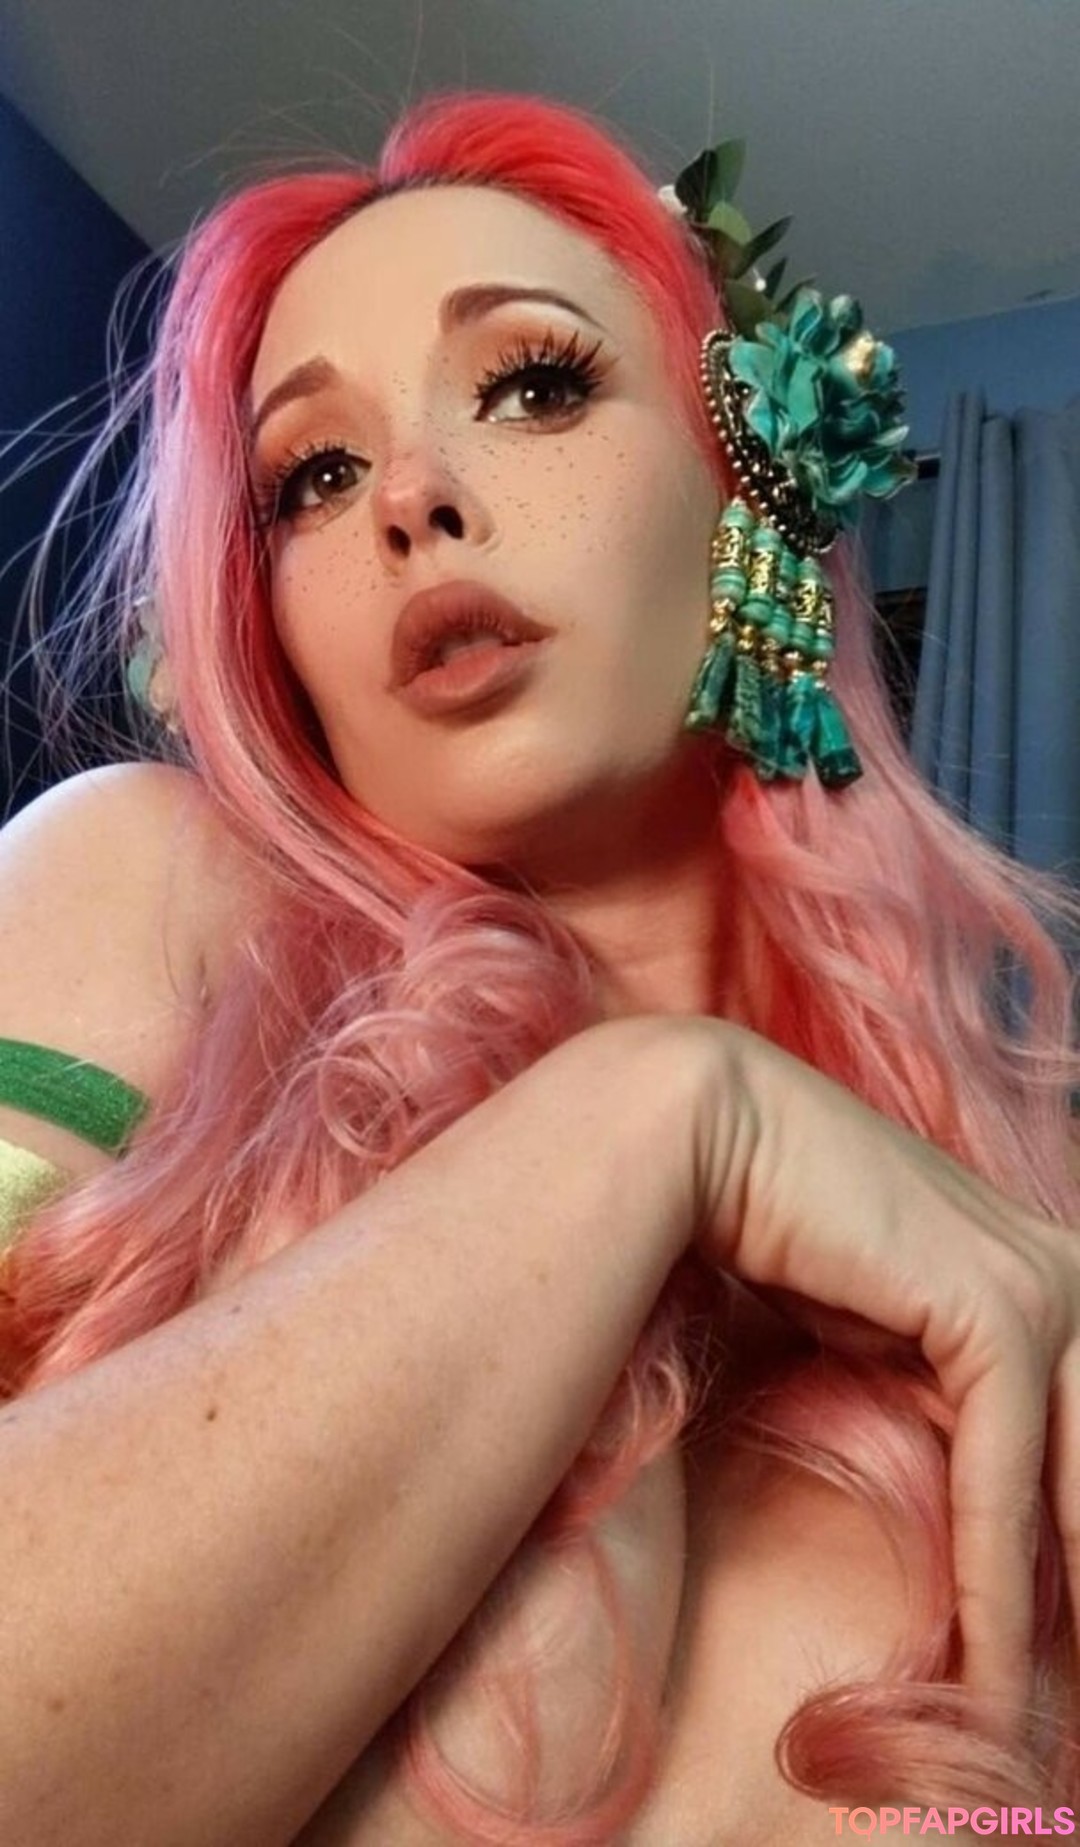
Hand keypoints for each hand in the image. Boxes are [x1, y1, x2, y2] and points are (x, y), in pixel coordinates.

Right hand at [686, 1018, 1079, 1726]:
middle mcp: (1066, 1270)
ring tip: (1030, 1724)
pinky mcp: (995, 1304)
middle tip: (1066, 1714)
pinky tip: (984, 1663)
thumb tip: (967, 1492)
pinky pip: (1008, 1475)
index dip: (1068, 1557)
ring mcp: (1044, 1281)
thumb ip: (935, 1393)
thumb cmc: (769, 1227)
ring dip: (1060, 1613)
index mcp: (1044, 1270)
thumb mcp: (879, 1332)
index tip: (1053, 1659)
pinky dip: (996, 1578)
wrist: (698, 1134)